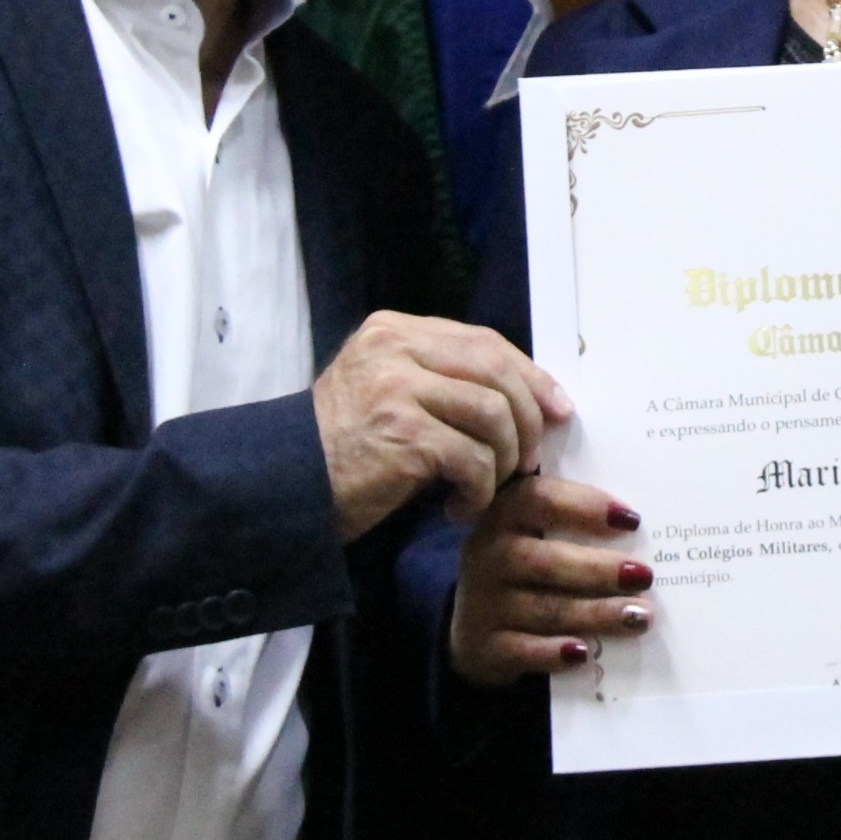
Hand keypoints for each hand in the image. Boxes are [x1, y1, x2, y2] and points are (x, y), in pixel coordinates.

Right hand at [310, 313, 569, 537]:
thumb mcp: (386, 393)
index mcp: (393, 331)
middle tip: (528, 460)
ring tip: (486, 487)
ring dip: (504, 459)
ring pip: (493, 414)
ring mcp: (397, 388)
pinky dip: (479, 489)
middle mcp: (395, 349)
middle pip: (497, 372)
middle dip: (527, 419)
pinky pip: (473, 458)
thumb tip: (527, 394)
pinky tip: (459, 508)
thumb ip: (441, 379)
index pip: (484, 342)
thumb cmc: (340, 452)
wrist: (283, 491)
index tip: (557, 409)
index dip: (530, 376)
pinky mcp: (402, 434)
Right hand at [449, 473, 649, 682]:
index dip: (585, 505)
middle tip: (644, 576)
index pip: (540, 499)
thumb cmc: (526, 573)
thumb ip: (577, 527)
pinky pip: (523, 651)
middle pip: (546, 560)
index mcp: (505, 515)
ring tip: (639, 617)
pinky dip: (554, 653)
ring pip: (545, 609)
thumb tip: (639, 530)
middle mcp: (489, 555)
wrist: (477, 629)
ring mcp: (483, 603)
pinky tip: (584, 653)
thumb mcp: (536, 539)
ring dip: (596, 614)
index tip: (632, 519)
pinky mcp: (486, 648)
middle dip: (599, 569)